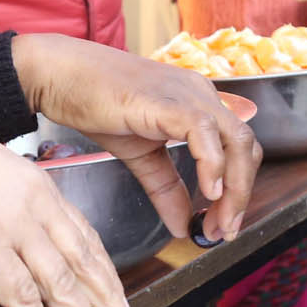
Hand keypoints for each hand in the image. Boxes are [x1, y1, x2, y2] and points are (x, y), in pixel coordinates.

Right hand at [0, 114, 132, 306]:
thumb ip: (13, 203)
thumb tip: (15, 233)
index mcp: (40, 187)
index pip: (85, 236)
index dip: (104, 270)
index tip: (116, 295)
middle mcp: (36, 207)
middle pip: (83, 262)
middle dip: (106, 301)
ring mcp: (15, 227)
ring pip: (61, 283)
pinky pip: (19, 295)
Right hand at [10, 35, 260, 242]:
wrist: (60, 75)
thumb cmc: (95, 103)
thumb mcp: (139, 155)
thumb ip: (165, 189)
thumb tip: (183, 226)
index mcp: (198, 105)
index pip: (237, 148)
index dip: (238, 189)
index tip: (222, 225)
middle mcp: (201, 95)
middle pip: (246, 146)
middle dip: (241, 195)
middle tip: (224, 231)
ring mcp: (188, 95)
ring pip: (236, 140)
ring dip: (234, 188)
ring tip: (218, 221)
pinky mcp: (167, 101)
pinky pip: (203, 132)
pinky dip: (212, 164)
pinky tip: (207, 192)